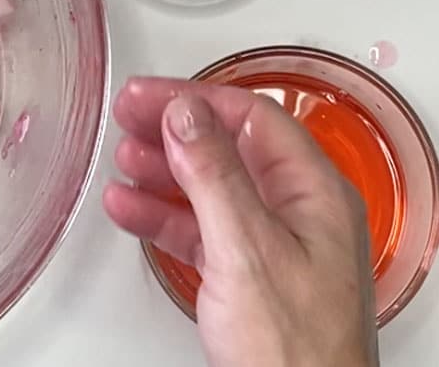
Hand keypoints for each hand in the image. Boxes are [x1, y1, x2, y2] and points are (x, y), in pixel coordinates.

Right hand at [104, 77, 377, 366]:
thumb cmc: (297, 349)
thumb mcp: (246, 248)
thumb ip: (214, 175)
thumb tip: (187, 113)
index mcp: (314, 193)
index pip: (253, 118)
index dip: (196, 99)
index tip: (148, 95)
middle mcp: (297, 213)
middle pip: (229, 148)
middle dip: (174, 129)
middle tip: (129, 116)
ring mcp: (272, 244)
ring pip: (210, 188)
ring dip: (163, 170)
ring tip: (124, 158)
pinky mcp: (247, 277)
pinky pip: (200, 229)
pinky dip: (162, 216)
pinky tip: (131, 208)